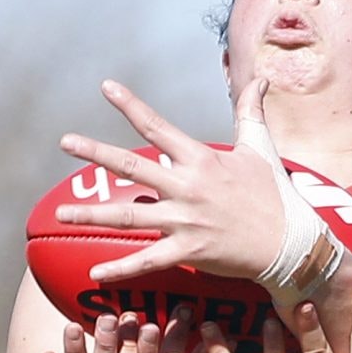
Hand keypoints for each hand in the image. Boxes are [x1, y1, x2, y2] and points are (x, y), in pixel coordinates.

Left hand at [49, 78, 289, 286]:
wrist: (290, 243)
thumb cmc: (275, 195)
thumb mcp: (261, 148)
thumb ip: (252, 113)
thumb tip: (262, 80)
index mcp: (200, 159)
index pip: (157, 125)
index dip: (130, 104)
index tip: (106, 87)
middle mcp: (187, 186)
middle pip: (131, 166)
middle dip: (95, 153)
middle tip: (65, 142)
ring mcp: (185, 220)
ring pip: (128, 216)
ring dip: (92, 214)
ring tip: (61, 212)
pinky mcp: (188, 252)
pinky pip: (146, 261)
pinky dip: (120, 268)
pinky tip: (95, 272)